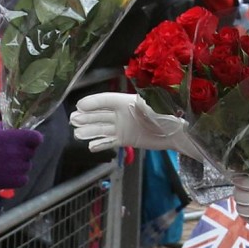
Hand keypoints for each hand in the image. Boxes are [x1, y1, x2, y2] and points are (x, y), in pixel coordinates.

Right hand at [0, 123, 42, 188]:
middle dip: (23, 152)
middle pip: (31, 152)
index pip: (37, 138)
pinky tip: (5, 174)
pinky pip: (23, 178)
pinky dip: (17, 177)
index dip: (32, 140)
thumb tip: (18, 129)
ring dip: (19, 165)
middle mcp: (21, 152)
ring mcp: (20, 167)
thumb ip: (9, 129)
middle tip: (9, 154)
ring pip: (27, 165)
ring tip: (4, 165)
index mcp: (18, 137)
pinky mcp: (16, 180)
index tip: (26, 141)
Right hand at [70, 93, 200, 156]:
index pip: (105, 101)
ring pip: (102, 129)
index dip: (93, 102)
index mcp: (126, 102)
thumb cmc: (167, 114)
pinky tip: (90, 146)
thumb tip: (139, 100)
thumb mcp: (155, 106)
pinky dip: (100, 144)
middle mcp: (122, 113)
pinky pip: (109, 142)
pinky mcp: (126, 139)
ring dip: (89, 131)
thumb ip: (144, 104)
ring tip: (77, 134)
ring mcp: (122, 127)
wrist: (176, 132)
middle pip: (100, 115)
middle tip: (73, 119)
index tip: (79, 105)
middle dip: (86, 117)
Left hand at [233, 173, 248, 245]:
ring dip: (242, 203)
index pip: (242, 180)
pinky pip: (247, 219)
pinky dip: (247, 213)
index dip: (240, 178)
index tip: (241, 176)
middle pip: (238, 194)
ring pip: (240, 208)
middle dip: (240, 190)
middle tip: (244, 187)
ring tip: (248, 199)